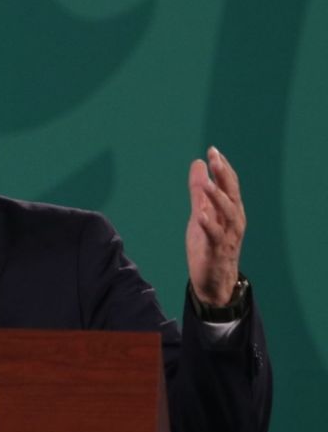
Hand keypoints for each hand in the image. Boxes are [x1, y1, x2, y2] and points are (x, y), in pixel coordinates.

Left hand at [186, 146, 244, 305]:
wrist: (214, 281)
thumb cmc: (209, 244)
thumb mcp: (201, 213)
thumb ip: (199, 191)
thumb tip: (198, 163)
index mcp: (230, 211)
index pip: (229, 185)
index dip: (222, 168)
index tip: (213, 150)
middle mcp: (233, 221)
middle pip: (231, 194)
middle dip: (223, 175)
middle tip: (214, 158)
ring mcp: (227, 236)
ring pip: (227, 214)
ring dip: (217, 197)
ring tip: (206, 183)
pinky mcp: (216, 251)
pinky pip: (215, 236)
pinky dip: (209, 225)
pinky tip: (200, 215)